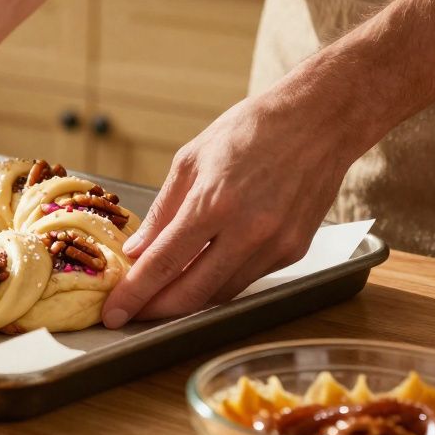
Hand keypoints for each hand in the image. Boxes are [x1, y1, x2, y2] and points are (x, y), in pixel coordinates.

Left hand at [103, 92, 363, 326]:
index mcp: (215, 202)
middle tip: (131, 313)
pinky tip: (203, 271)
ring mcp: (276, 245)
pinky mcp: (294, 251)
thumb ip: (162, 211)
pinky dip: (220, 281)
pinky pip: (248, 279)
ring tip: (161, 293)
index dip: (134, 294)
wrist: (320, 120)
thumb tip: (137, 251)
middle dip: (156, 310)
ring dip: (189, 300)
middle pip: (193, 293)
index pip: (164, 263)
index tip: (113, 313)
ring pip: (222, 293)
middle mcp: (249, 230)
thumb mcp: (191, 160)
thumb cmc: (251, 130)